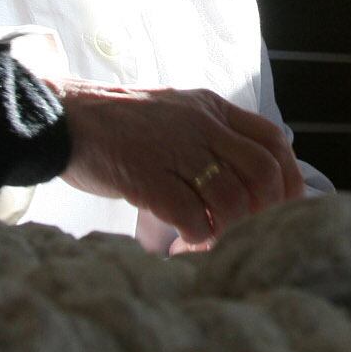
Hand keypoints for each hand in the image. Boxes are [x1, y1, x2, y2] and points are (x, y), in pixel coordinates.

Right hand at [53, 80, 302, 245]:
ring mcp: (174, 149)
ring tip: (213, 243)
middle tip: (249, 233)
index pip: (272, 140)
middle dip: (265, 210)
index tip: (285, 207)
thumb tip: (250, 176)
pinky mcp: (147, 175)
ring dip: (229, 230)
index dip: (289, 177)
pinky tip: (186, 241)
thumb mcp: (175, 114)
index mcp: (211, 108)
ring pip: (230, 198)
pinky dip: (197, 236)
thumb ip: (211, 135)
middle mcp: (200, 124)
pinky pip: (191, 214)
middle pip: (261, 172)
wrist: (61, 117)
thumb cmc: (118, 126)